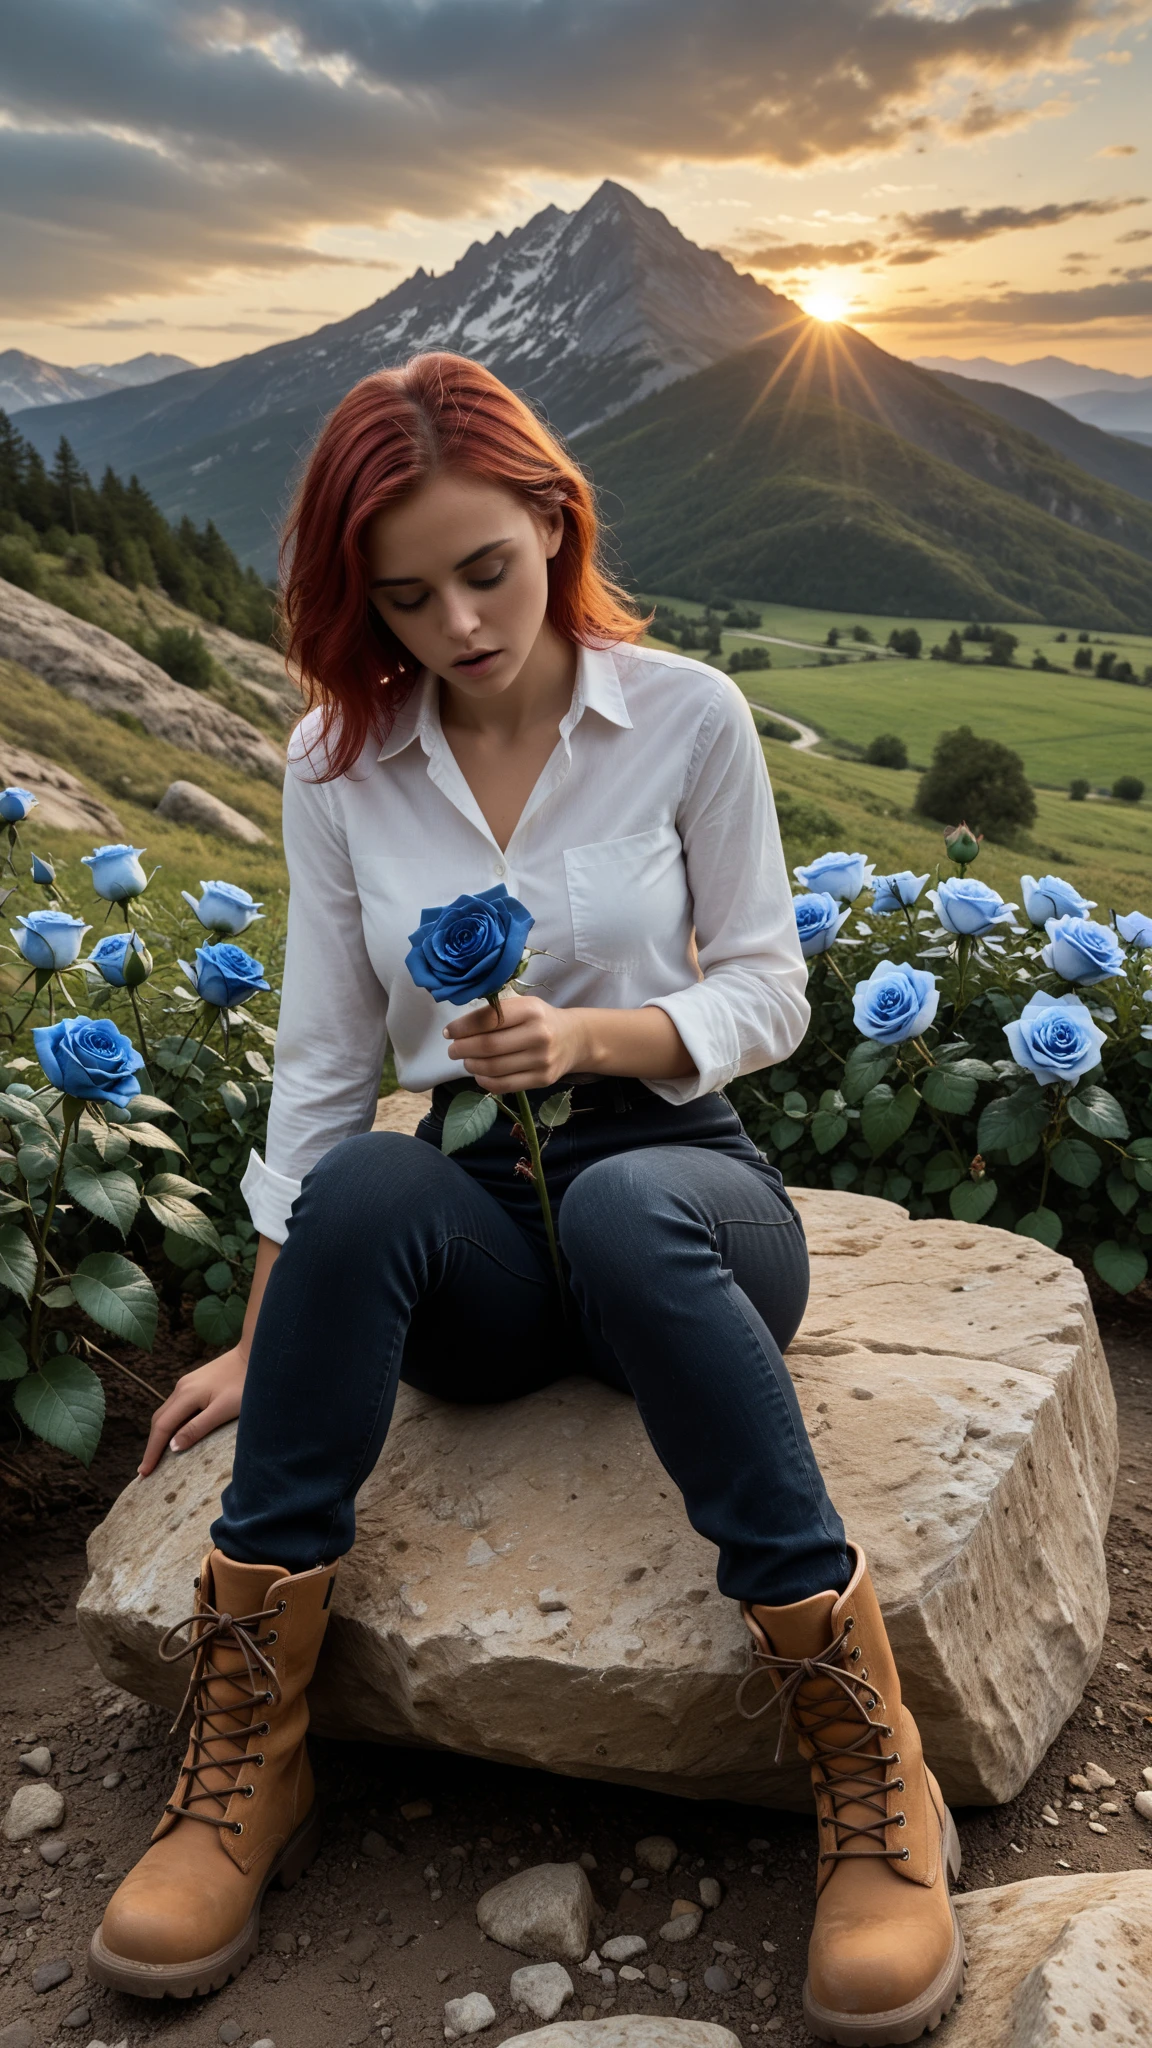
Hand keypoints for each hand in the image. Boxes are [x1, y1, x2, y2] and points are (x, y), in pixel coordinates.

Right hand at [138, 1346, 247, 1477]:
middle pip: (159, 1420)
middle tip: (146, 1470)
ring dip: (160, 1435)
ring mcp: (187, 1383)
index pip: (162, 1427)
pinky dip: (171, 1424)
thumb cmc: (245, 1384)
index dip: (152, 1451)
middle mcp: (181, 1387)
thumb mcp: (223, 1410)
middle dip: (152, 1445)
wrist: (256, 1355)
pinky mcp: (196, 1383)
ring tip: (157, 1457)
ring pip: (167, 1412)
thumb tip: (173, 1447)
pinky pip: (176, 1407)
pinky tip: (175, 1434)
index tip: (144, 1472)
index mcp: (186, 1394)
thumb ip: (197, 1428)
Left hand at [444, 993, 586, 1091]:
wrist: (575, 1039)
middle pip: (488, 1045)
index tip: (449, 1032)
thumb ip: (497, 1012)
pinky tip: (479, 1074)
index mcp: (531, 1010)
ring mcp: (542, 1060)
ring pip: (494, 1067)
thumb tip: (459, 1028)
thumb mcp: (524, 1005)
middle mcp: (539, 1034)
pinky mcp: (543, 1080)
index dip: (463, 1027)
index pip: (489, 1019)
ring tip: (466, 1061)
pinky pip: (504, 1085)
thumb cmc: (541, 1019)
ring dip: (471, 1065)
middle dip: (463, 1049)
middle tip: (453, 1049)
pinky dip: (485, 1081)